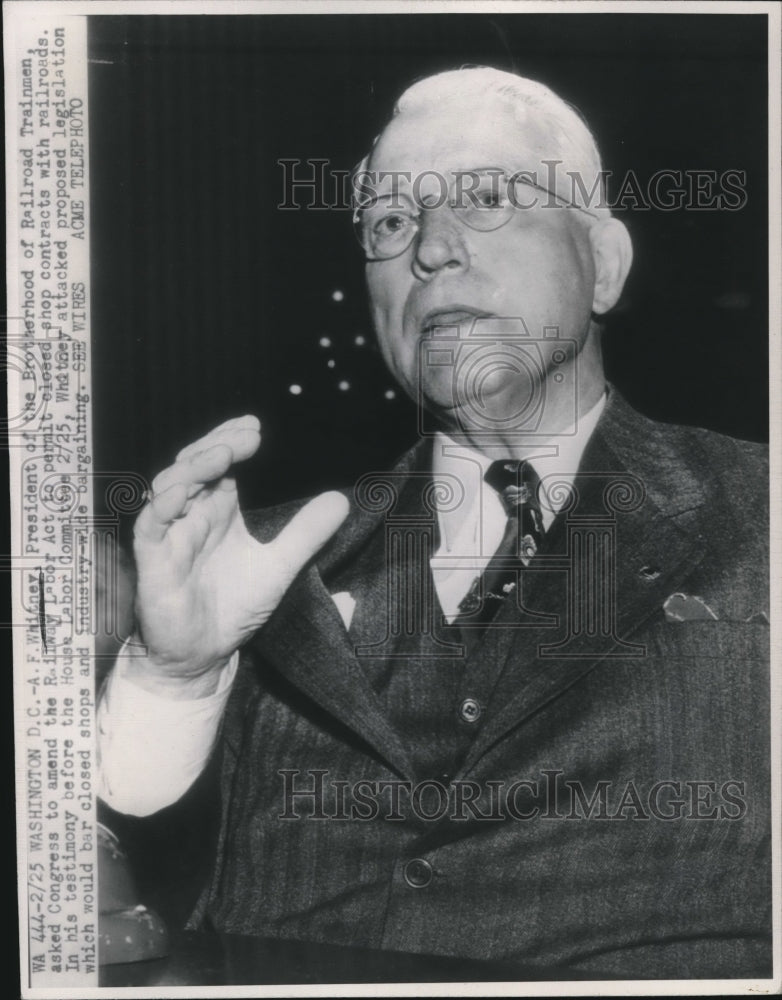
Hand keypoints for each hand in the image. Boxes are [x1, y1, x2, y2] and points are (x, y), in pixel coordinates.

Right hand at [130, 415, 348, 695]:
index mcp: (217, 509)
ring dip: (193, 468)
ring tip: (222, 455)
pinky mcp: (154, 561)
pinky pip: (150, 527)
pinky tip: (181, 494)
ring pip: (169, 486)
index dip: (231, 439)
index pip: (218, 461)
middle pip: (193, 464)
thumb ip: (306, 533)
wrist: (204, 655)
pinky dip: (162, 507)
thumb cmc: (233, 607)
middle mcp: (191, 515)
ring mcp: (170, 536)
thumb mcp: (279, 566)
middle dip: (216, 445)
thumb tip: (341, 500)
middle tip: (246, 436)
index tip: (255, 428)